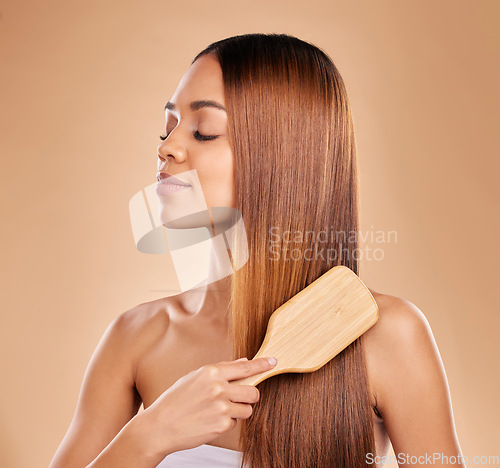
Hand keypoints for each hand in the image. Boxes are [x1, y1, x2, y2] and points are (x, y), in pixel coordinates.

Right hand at [137, 357, 277, 456]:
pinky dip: (227, 423)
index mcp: (211, 372)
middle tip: (239, 399)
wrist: (160, 426)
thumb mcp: (194, 377)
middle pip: (253, 391)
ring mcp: (221, 407)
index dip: (262, 364)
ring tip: (219, 411)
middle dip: (250, 396)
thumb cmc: (176, 400)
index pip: (244, 367)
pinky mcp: (222, 425)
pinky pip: (236, 423)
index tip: (273, 362)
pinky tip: (211, 421)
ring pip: (248, 409)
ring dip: (239, 411)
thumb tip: (243, 362)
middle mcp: (218, 388)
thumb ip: (221, 370)